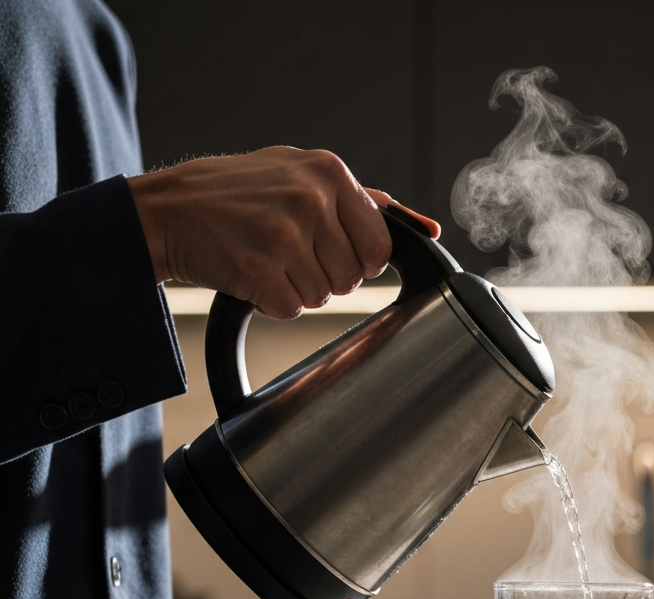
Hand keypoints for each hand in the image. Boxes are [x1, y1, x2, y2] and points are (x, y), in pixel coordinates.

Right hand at [128, 146, 440, 319]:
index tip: (328, 250)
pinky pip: (291, 309)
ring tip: (266, 258)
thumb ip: (365, 202)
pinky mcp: (260, 268)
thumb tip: (426, 228)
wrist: (166, 211)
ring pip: (323, 296)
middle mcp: (311, 198)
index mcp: (330, 173)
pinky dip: (272, 302)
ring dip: (296, 289)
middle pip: (352, 278)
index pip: (380, 246)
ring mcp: (285, 234)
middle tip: (286, 251)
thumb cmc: (236, 195)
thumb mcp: (300, 175)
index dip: (356, 260)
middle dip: (323, 275)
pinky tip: (251, 273)